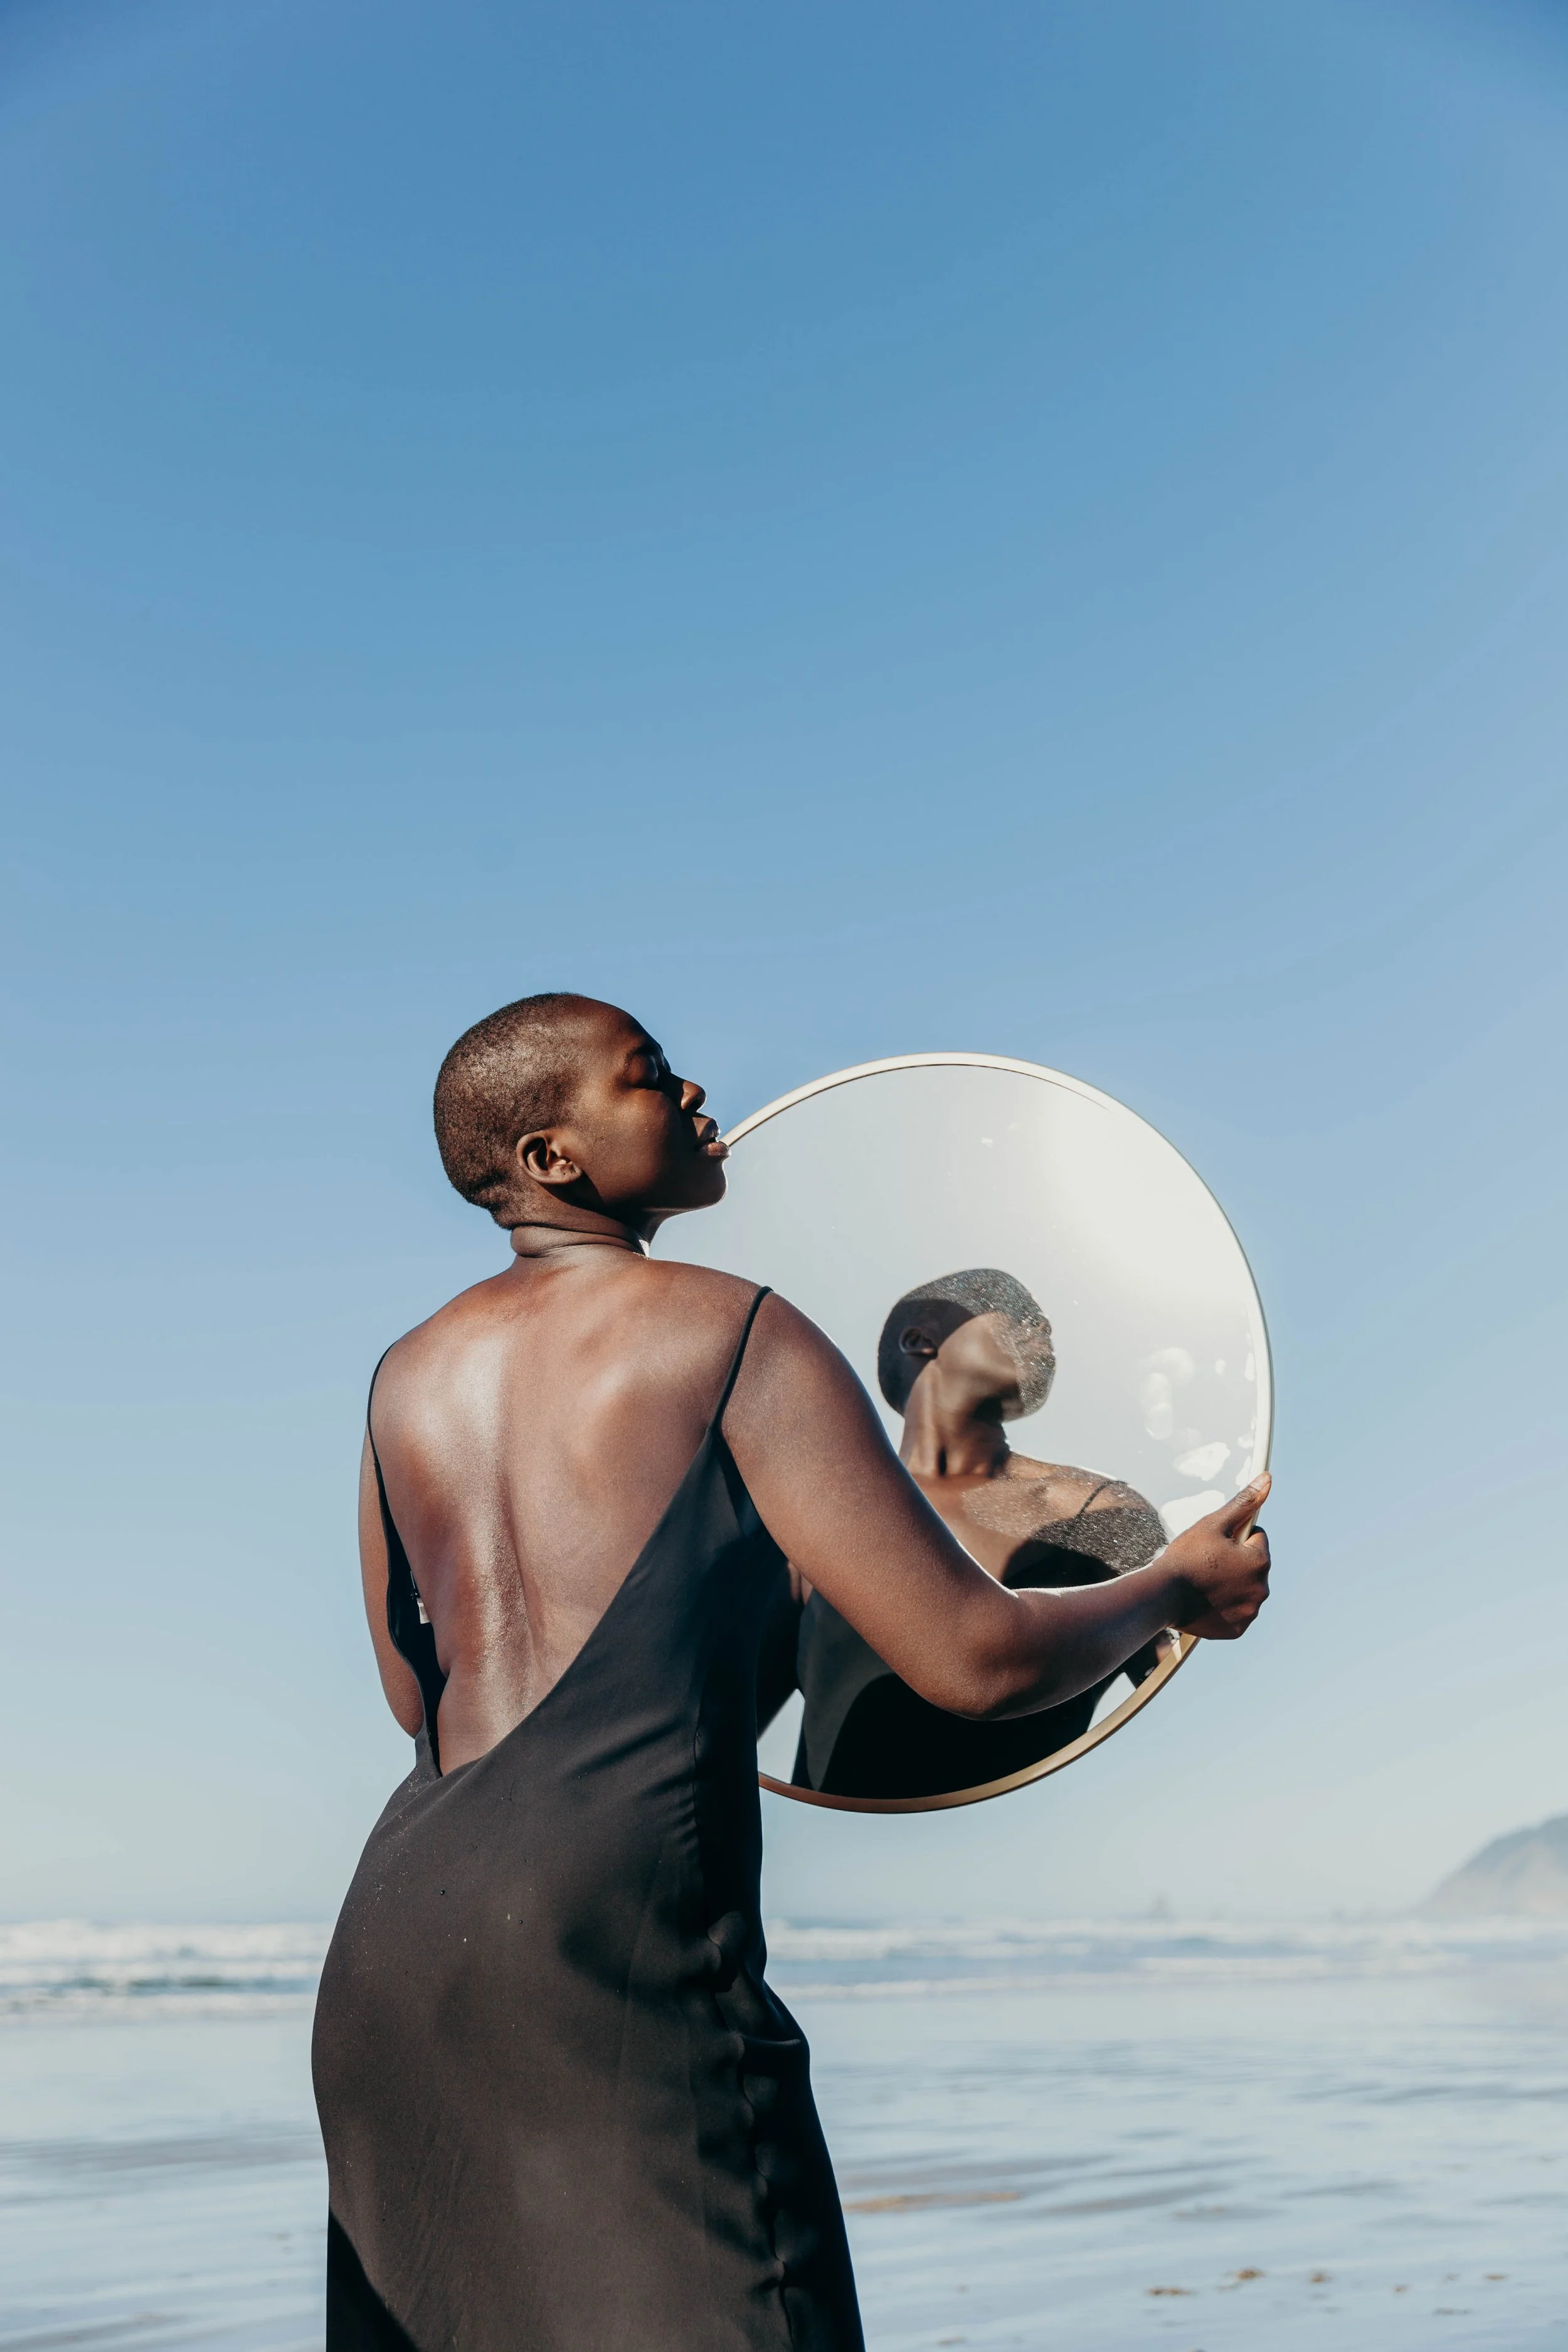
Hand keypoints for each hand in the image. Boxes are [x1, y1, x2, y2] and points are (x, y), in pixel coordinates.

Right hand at [1162, 1474, 1271, 1639]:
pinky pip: (1236, 1612)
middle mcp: (1262, 1589)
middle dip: (1235, 1562)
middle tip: (1206, 1563)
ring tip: (1204, 1582)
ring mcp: (1250, 1612)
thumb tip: (1268, 1479)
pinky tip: (1206, 1601)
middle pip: (1252, 1566)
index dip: (1234, 1537)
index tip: (1214, 1544)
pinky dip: (1225, 1606)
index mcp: (1260, 1561)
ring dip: (1231, 1584)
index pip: (1256, 1538)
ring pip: (1245, 1589)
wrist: (1161, 1596)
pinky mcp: (1237, 1629)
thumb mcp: (1213, 1524)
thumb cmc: (1185, 1557)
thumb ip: (1243, 1503)